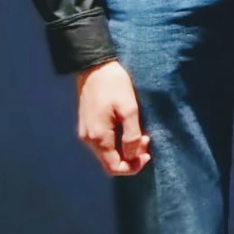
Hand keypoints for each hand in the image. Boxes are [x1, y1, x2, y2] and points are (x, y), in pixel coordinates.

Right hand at [76, 60, 150, 176]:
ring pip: (107, 153)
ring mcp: (86, 132)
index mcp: (98, 137)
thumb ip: (131, 136)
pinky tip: (128, 128)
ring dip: (125, 149)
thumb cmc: (114, 85)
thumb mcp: (129, 109)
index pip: (114, 167)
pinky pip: (104, 142)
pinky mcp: (88, 124)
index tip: (148, 153)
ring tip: (140, 132)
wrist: (94, 66)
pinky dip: (117, 141)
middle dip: (131, 157)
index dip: (133, 167)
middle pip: (110, 162)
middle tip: (147, 139)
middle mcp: (88, 139)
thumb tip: (132, 156)